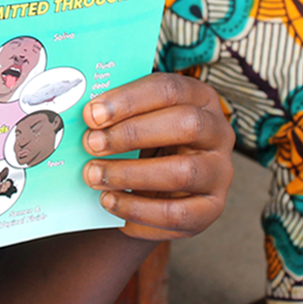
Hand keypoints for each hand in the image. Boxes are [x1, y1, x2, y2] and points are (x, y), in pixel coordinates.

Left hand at [79, 72, 232, 239]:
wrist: (158, 188)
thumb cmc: (145, 143)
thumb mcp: (136, 120)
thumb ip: (117, 114)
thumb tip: (83, 115)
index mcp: (200, 98)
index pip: (169, 89)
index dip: (129, 100)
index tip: (92, 114)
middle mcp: (219, 132)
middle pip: (186, 124)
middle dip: (132, 134)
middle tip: (91, 144)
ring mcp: (219, 172)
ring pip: (182, 172)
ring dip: (130, 175)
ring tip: (93, 176)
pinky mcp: (211, 209)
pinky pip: (176, 214)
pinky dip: (138, 211)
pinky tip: (109, 202)